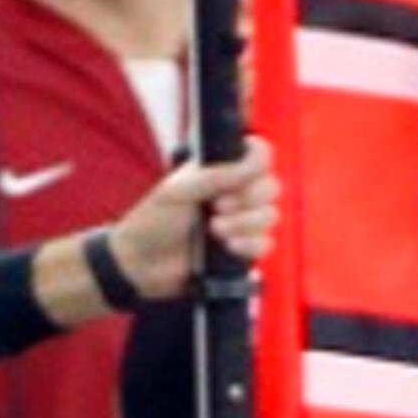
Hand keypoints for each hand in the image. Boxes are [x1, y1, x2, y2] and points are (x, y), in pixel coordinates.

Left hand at [98, 138, 278, 298]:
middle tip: (216, 205)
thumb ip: (216, 175)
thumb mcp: (179, 190)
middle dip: (247, 199)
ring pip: (270, 215)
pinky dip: (248, 245)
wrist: (147, 263)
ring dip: (243, 223)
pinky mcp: (246, 248)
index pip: (258, 153)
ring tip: (214, 229)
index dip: (257, 161)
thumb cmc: (155, 221)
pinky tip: (227, 247)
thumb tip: (250, 167)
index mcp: (219, 169)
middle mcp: (236, 192)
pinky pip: (266, 243)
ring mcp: (243, 221)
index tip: (243, 173)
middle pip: (271, 186)